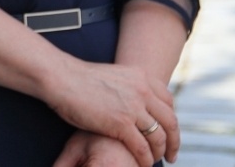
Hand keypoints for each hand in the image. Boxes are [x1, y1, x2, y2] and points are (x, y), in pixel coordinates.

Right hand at [48, 58, 177, 166]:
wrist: (60, 77)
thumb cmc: (78, 79)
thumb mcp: (113, 76)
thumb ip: (129, 87)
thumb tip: (135, 103)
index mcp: (141, 77)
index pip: (168, 101)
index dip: (170, 119)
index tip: (168, 131)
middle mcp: (142, 90)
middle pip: (170, 121)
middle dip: (174, 141)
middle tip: (172, 154)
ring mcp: (133, 107)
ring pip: (159, 137)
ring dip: (160, 152)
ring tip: (156, 161)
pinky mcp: (121, 123)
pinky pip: (142, 147)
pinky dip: (145, 159)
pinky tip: (142, 164)